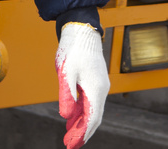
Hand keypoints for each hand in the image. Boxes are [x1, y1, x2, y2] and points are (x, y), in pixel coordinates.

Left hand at [55, 21, 108, 146]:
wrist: (82, 30)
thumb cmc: (73, 49)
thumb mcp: (66, 72)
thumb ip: (67, 95)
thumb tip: (66, 116)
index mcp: (95, 89)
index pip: (91, 118)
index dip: (82, 134)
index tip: (72, 145)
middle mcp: (101, 89)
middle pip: (94, 117)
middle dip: (82, 133)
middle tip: (69, 145)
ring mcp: (99, 85)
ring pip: (92, 110)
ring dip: (81, 123)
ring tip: (69, 136)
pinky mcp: (95, 80)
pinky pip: (90, 101)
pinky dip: (82, 112)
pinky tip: (72, 118)